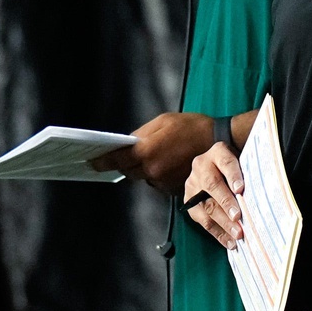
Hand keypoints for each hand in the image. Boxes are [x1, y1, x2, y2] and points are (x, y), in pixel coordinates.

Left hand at [91, 112, 211, 192]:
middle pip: (128, 170)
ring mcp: (163, 182)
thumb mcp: (164, 121)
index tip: (92, 162)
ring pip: (144, 177)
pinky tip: (171, 162)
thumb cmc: (192, 127)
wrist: (219, 142)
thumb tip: (128, 142)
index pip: (116, 159)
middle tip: (130, 153)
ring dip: (145, 168)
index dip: (102, 161)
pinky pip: (158, 182)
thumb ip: (142, 133)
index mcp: (147, 151)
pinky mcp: (173, 189)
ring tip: (161, 154)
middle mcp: (152, 170)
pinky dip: (159, 174)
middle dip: (127, 163)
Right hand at [184, 143, 245, 249]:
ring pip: (206, 205)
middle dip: (226, 203)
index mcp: (218, 152)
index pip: (226, 162)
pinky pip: (202, 219)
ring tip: (237, 234)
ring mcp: (192, 184)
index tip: (241, 189)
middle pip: (213, 185)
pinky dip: (217, 232)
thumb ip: (250, 172)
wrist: (216, 164)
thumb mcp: (243, 160)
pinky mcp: (189, 202)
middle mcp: (201, 166)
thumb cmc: (238, 165)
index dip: (233, 175)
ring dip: (222, 222)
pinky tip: (230, 242)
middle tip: (238, 217)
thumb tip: (265, 193)